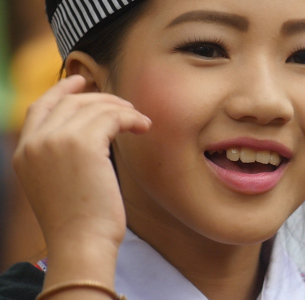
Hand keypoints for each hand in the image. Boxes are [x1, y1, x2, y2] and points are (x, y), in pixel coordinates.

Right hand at [12, 75, 150, 252]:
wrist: (80, 242)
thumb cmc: (77, 221)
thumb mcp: (56, 183)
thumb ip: (59, 155)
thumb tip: (89, 132)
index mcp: (24, 152)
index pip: (40, 106)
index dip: (62, 89)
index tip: (81, 79)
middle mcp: (35, 142)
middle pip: (70, 102)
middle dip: (101, 98)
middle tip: (125, 105)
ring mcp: (56, 141)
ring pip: (94, 107)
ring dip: (121, 109)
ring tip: (139, 120)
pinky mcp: (83, 144)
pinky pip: (111, 117)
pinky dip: (130, 118)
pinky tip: (143, 127)